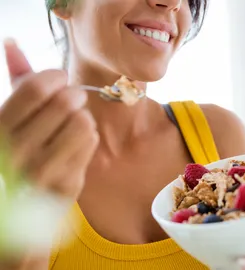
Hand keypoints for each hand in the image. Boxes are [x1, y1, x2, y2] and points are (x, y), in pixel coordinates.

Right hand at [0, 39, 98, 198]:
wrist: (29, 196)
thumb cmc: (25, 146)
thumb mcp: (14, 113)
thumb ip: (16, 80)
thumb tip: (12, 43)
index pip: (36, 87)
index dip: (55, 76)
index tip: (60, 78)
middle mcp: (16, 152)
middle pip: (65, 102)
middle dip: (74, 95)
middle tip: (73, 99)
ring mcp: (42, 171)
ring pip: (83, 121)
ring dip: (82, 117)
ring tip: (73, 124)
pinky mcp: (66, 183)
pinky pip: (92, 140)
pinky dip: (88, 136)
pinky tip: (77, 144)